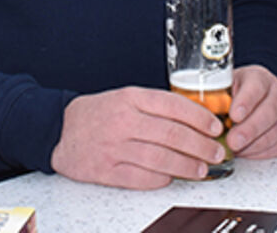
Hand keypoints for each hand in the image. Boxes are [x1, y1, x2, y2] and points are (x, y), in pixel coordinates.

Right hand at [51, 86, 225, 188]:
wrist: (60, 130)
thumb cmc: (98, 113)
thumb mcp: (126, 97)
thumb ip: (156, 106)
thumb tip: (194, 118)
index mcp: (131, 98)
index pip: (174, 106)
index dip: (200, 118)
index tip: (215, 126)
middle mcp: (124, 121)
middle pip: (173, 135)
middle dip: (201, 146)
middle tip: (216, 152)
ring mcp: (115, 147)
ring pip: (161, 159)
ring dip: (187, 166)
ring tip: (202, 169)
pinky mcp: (107, 170)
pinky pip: (142, 178)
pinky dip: (162, 179)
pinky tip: (172, 178)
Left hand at [226, 65, 276, 159]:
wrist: (262, 95)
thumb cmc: (240, 92)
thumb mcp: (228, 85)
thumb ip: (217, 96)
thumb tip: (201, 114)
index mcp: (259, 78)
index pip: (255, 87)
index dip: (245, 102)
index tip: (234, 115)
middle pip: (269, 112)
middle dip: (249, 130)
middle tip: (233, 141)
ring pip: (274, 132)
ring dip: (253, 145)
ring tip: (235, 149)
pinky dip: (260, 152)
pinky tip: (246, 151)